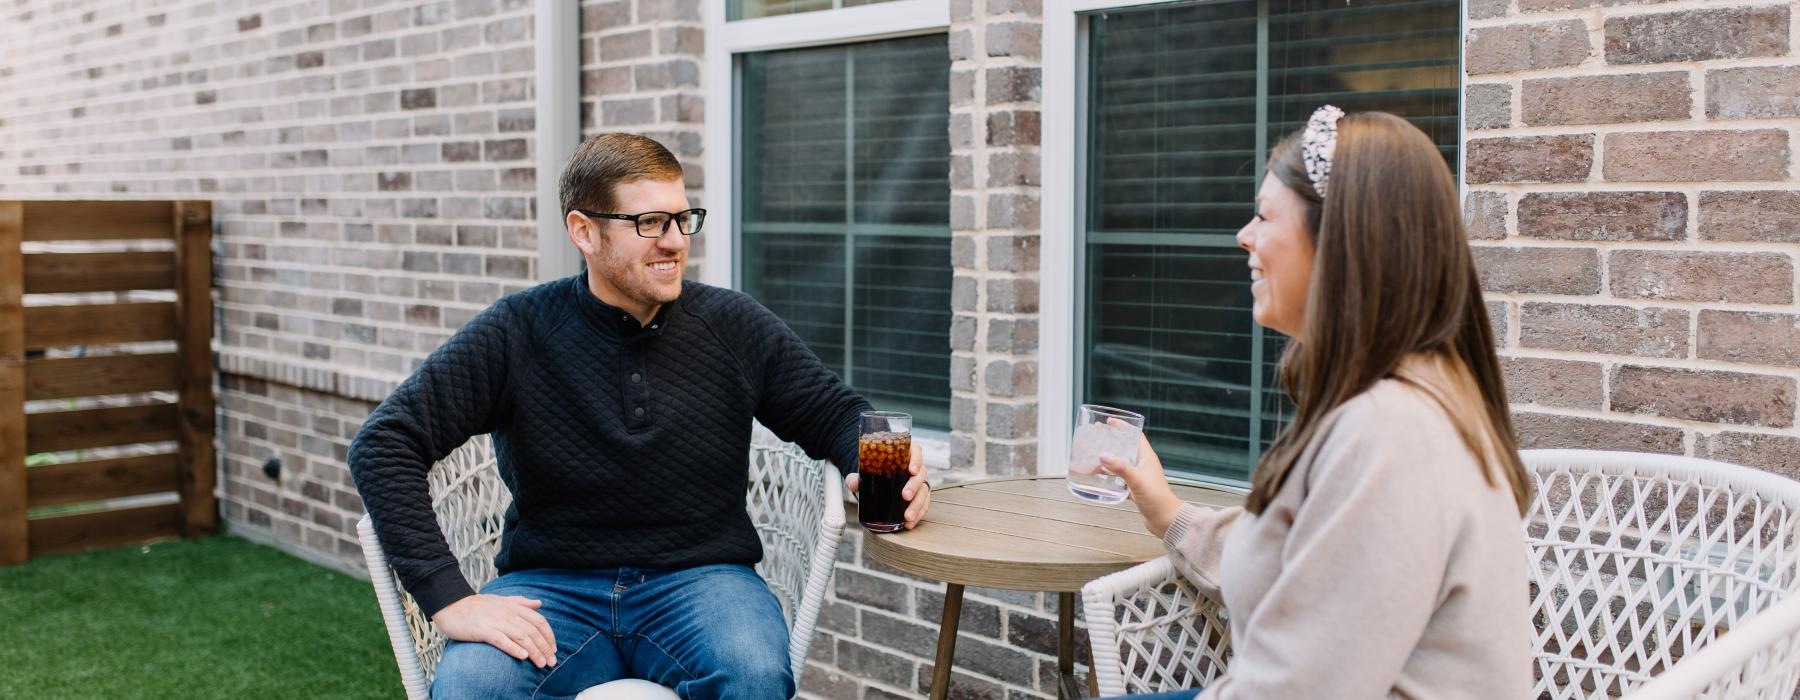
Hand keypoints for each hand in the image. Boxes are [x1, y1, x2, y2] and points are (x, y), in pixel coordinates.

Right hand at [431, 594, 556, 668]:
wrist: (451, 605)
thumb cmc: (477, 606)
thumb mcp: (502, 600)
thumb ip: (521, 602)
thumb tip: (539, 603)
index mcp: (514, 606)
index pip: (539, 621)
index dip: (549, 636)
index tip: (553, 649)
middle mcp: (508, 613)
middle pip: (532, 631)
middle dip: (544, 648)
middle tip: (551, 662)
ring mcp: (495, 621)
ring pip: (521, 636)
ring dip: (534, 651)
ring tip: (541, 664)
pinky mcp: (482, 630)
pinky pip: (501, 640)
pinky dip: (513, 648)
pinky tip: (522, 656)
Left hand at [844, 441, 932, 528]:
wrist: (878, 483)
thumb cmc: (875, 473)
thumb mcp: (865, 474)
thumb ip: (857, 477)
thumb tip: (852, 484)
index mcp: (905, 456)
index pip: (916, 452)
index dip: (917, 459)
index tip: (912, 470)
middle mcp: (916, 469)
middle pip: (921, 474)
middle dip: (914, 486)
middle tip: (905, 496)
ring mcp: (919, 483)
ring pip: (924, 492)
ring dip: (917, 505)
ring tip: (907, 516)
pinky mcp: (920, 497)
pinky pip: (924, 505)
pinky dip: (918, 515)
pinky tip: (909, 523)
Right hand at [1099, 430, 1183, 538]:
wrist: (1166, 520)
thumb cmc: (1158, 499)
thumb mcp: (1137, 480)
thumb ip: (1120, 467)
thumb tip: (1104, 455)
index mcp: (1147, 458)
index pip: (1136, 435)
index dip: (1124, 427)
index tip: (1110, 422)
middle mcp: (1143, 465)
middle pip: (1127, 448)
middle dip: (1113, 442)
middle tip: (1099, 439)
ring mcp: (1139, 477)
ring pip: (1121, 464)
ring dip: (1109, 461)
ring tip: (1094, 459)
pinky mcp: (1135, 489)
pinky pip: (1120, 479)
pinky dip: (1110, 477)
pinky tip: (1101, 480)